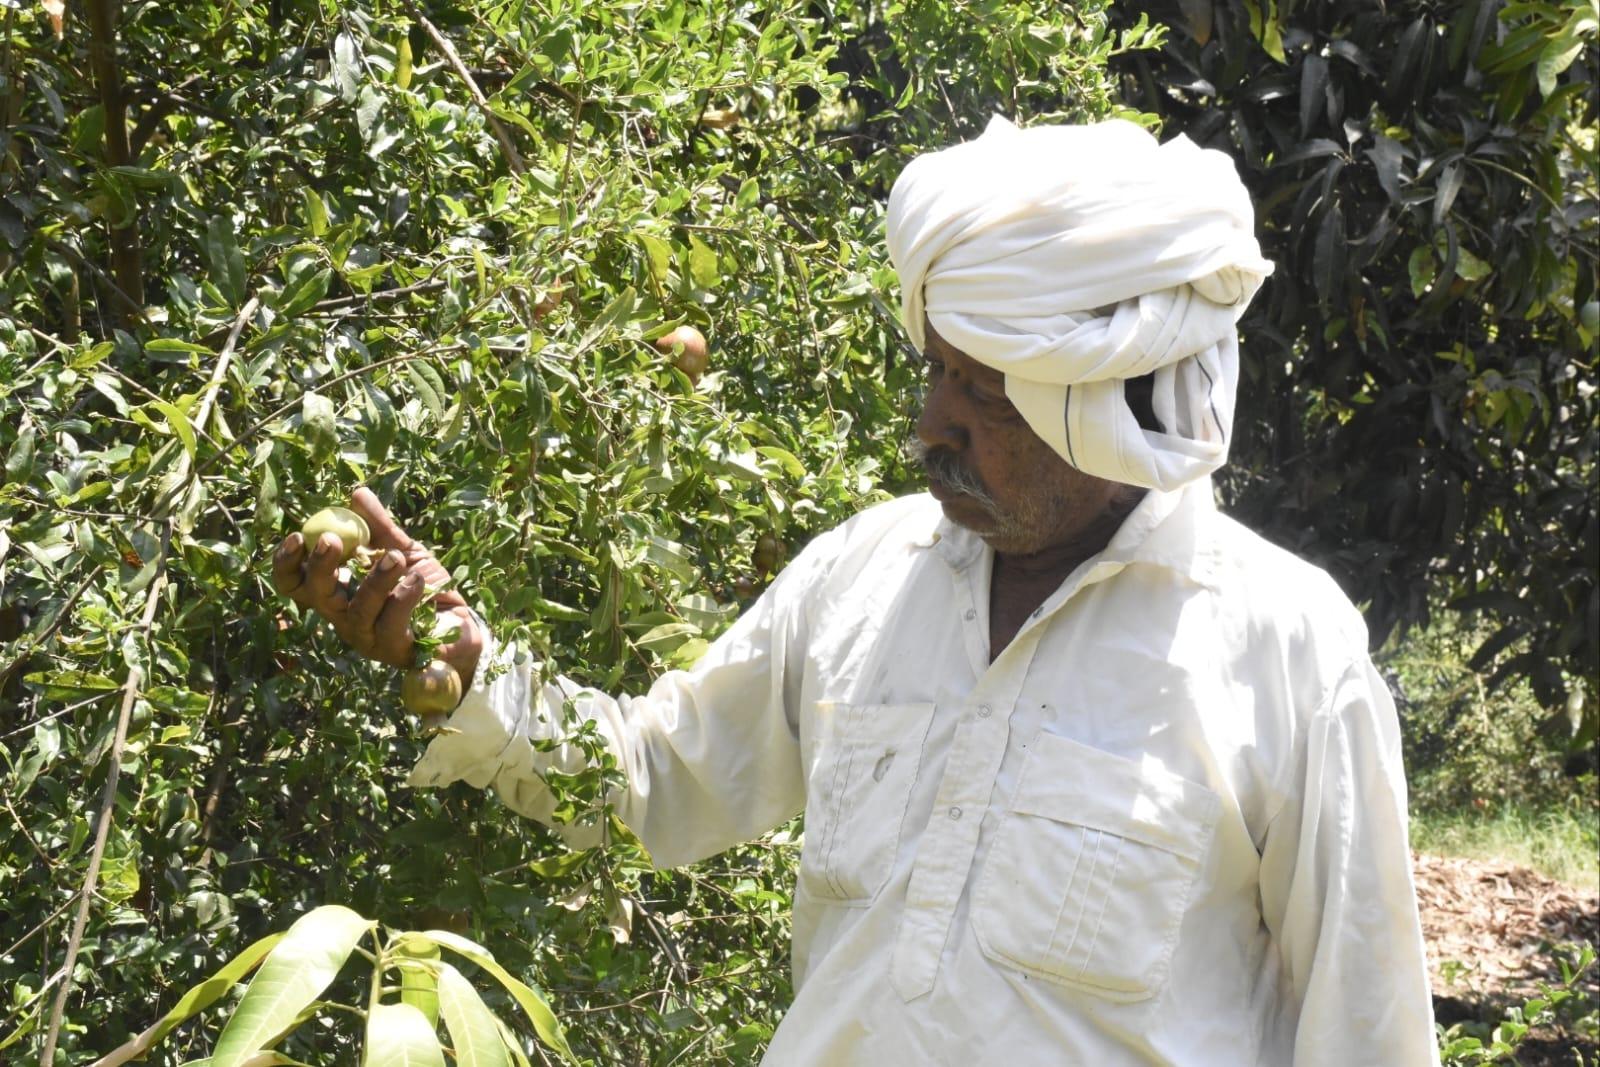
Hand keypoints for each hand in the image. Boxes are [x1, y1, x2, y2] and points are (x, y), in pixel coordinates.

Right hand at [270, 487, 482, 687]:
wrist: (463, 621)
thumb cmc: (422, 586)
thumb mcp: (401, 550)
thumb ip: (378, 526)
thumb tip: (357, 493)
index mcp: (337, 591)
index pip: (296, 583)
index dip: (287, 563)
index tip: (297, 535)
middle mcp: (343, 617)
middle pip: (315, 597)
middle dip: (320, 567)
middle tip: (332, 539)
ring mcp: (367, 637)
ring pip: (357, 610)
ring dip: (376, 580)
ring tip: (397, 558)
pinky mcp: (395, 649)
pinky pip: (391, 624)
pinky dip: (403, 598)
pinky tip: (418, 580)